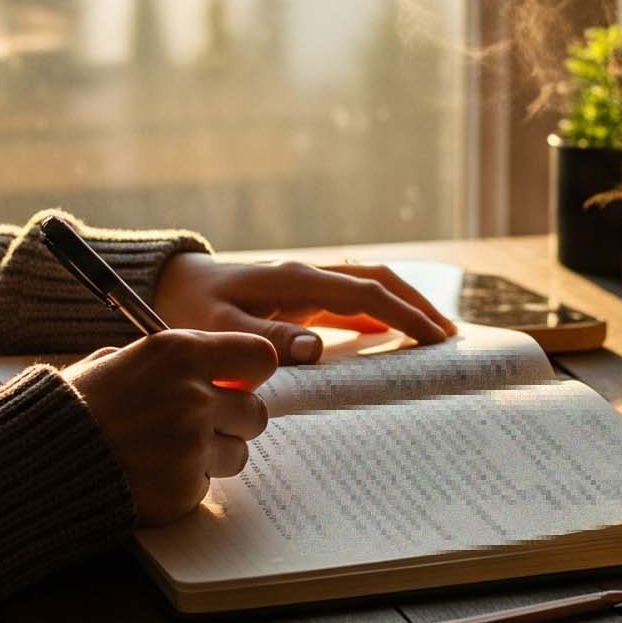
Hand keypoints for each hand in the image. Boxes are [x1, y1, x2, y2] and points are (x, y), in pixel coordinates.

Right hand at [62, 329, 276, 525]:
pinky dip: (183, 485)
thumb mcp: (116, 361)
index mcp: (178, 353)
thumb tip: (214, 369)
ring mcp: (192, 446)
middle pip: (255, 413)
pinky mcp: (184, 488)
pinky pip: (206, 487)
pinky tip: (150, 475)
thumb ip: (170, 364)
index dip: (250, 373)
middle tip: (198, 426)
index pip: (259, 357)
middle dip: (232, 421)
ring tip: (167, 453)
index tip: (236, 382)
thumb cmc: (74, 408)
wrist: (38, 461)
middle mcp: (192, 397)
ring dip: (212, 457)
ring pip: (237, 454)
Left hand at [154, 254, 457, 363]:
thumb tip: (317, 347)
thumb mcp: (219, 329)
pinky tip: (394, 336)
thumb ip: (265, 338)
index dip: (404, 315)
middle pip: (379, 280)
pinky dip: (380, 315)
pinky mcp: (302, 295)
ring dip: (405, 305)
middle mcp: (309, 275)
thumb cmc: (191, 311)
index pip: (366, 295)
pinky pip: (352, 301)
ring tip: (436, 335)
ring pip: (370, 287)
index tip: (435, 339)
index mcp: (296, 280)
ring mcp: (308, 283)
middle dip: (418, 304)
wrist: (170, 287)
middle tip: (450, 337)